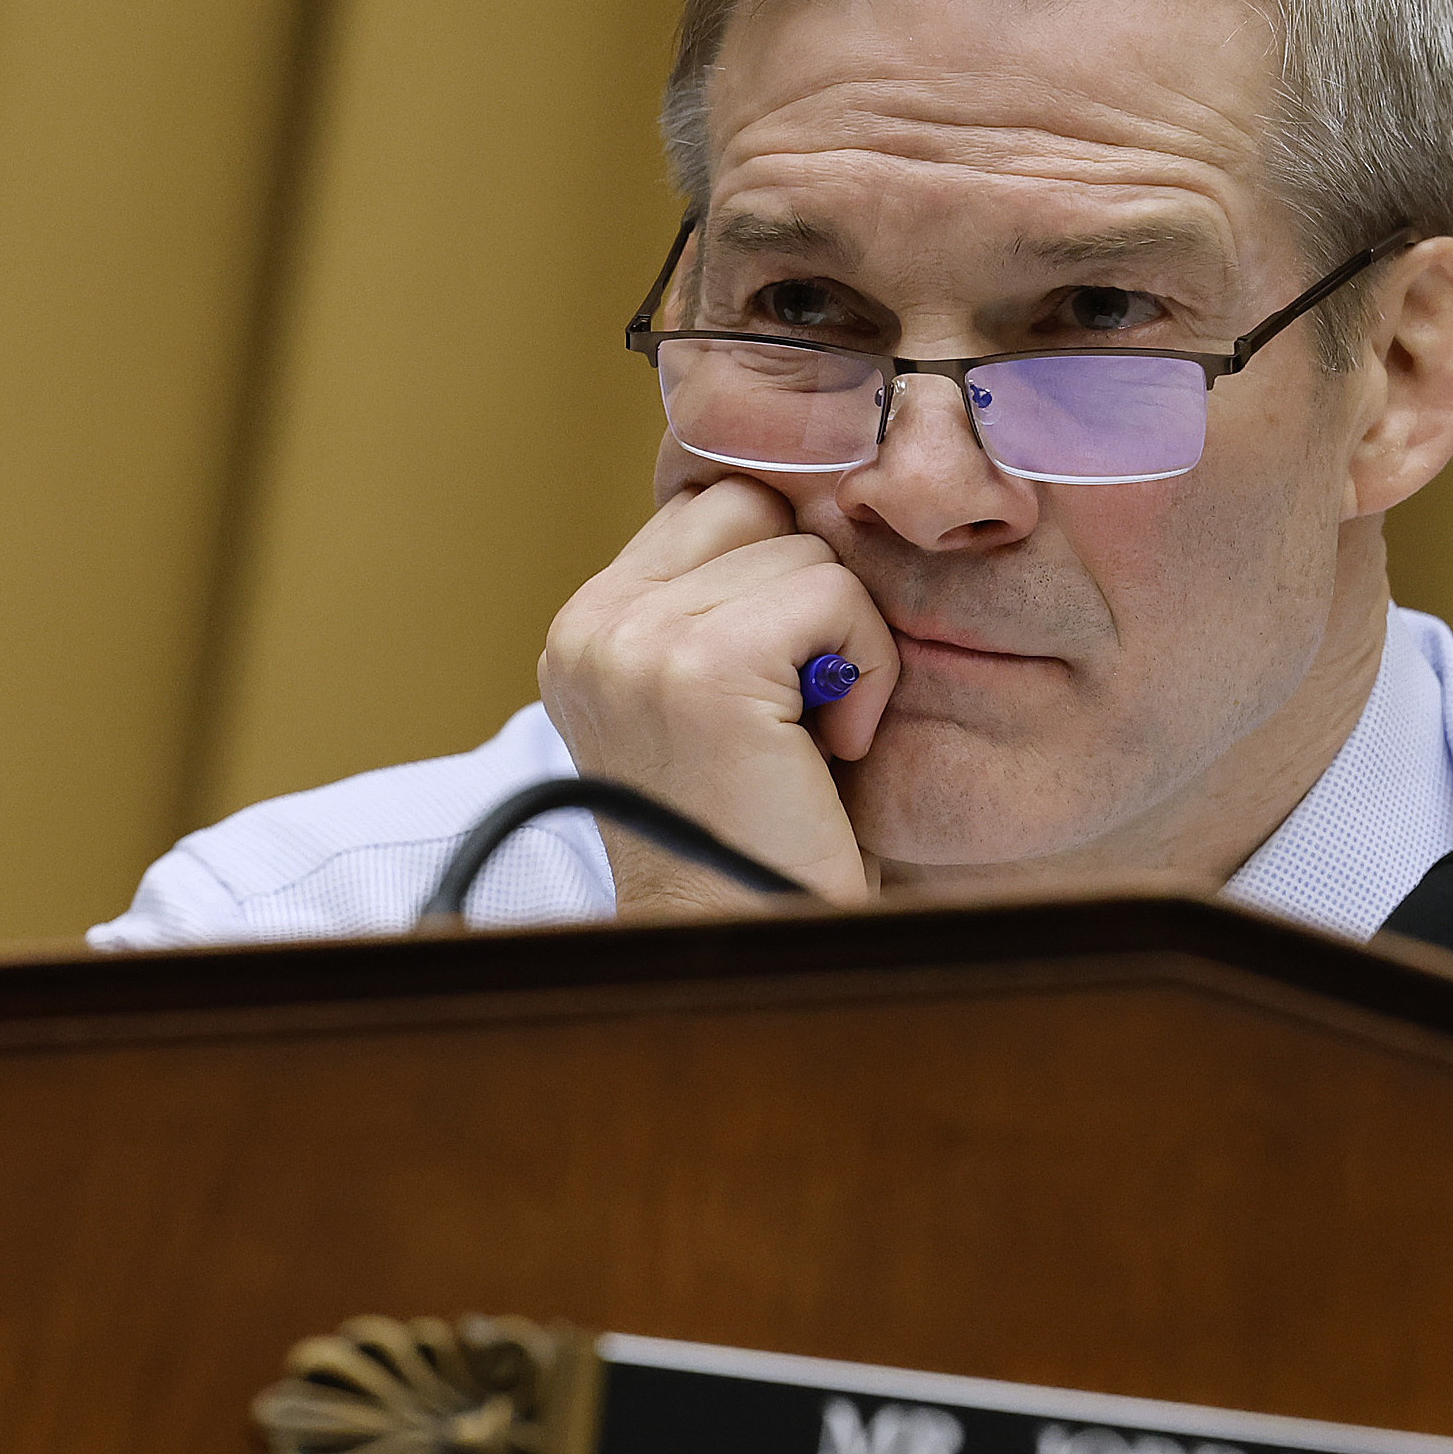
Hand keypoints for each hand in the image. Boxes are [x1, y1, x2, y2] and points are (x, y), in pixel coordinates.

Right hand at [538, 477, 897, 910]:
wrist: (745, 952)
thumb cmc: (758, 839)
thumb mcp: (715, 702)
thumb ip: (721, 606)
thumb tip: (805, 500)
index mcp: (584, 629)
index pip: (708, 504)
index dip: (777, 572)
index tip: (787, 675)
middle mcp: (590, 626)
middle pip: (755, 510)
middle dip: (808, 599)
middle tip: (800, 711)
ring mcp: (634, 643)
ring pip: (805, 554)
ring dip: (846, 643)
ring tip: (810, 739)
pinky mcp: (700, 669)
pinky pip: (834, 595)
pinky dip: (868, 668)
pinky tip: (833, 745)